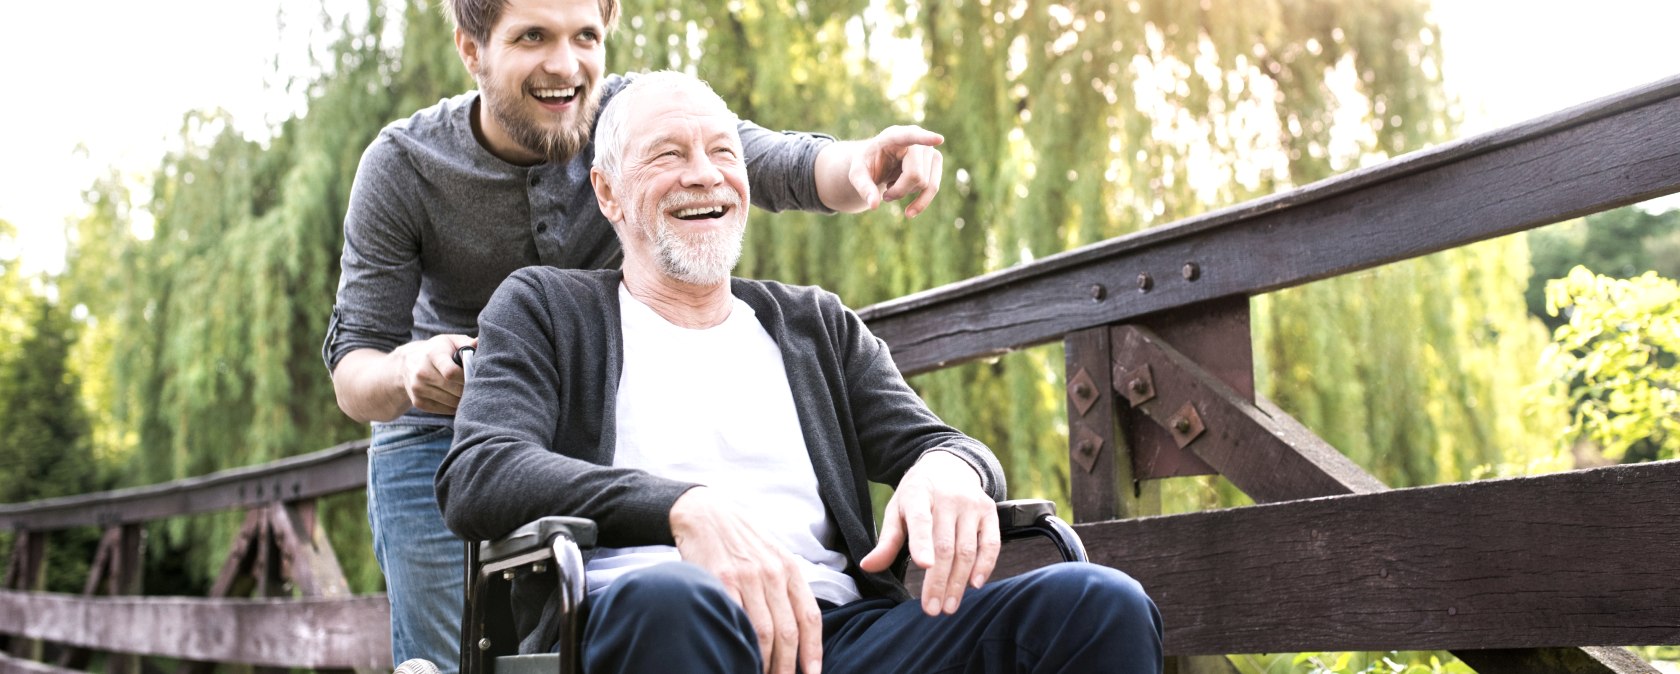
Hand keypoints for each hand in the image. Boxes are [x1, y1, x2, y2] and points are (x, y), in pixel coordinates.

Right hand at [393, 334, 475, 414]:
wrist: (407, 363)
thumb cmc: (437, 350)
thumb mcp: (450, 341)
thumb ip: (466, 343)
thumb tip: (479, 343)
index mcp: (432, 355)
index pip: (451, 372)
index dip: (467, 376)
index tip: (474, 374)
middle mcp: (422, 372)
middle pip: (453, 389)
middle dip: (468, 389)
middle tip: (477, 385)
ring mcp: (418, 389)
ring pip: (451, 402)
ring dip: (463, 399)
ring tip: (468, 391)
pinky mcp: (418, 402)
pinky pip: (445, 410)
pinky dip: (455, 406)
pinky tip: (457, 397)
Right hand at [670, 488, 823, 673]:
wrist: (705, 513)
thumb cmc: (740, 539)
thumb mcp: (772, 554)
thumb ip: (786, 586)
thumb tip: (798, 626)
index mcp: (789, 568)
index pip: (809, 617)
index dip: (814, 651)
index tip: (813, 673)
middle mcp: (772, 573)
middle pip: (787, 632)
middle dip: (788, 666)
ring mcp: (746, 577)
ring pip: (763, 632)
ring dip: (765, 663)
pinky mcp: (720, 580)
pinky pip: (735, 620)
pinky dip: (740, 645)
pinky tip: (740, 657)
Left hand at [845, 125, 944, 217]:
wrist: (879, 163)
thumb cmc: (868, 164)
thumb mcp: (857, 174)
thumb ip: (863, 187)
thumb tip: (873, 204)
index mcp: (893, 136)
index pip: (910, 135)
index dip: (924, 138)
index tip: (938, 139)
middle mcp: (916, 139)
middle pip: (915, 174)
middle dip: (899, 191)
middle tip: (885, 195)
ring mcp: (929, 149)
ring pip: (925, 183)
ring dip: (907, 194)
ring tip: (892, 189)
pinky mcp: (935, 162)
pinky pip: (933, 188)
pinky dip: (921, 202)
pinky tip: (909, 210)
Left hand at [858, 451, 998, 615]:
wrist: (949, 465)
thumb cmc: (918, 494)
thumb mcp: (897, 509)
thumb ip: (887, 540)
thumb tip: (868, 566)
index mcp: (919, 494)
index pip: (921, 521)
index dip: (922, 543)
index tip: (924, 566)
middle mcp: (948, 498)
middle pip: (945, 545)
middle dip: (938, 581)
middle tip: (932, 609)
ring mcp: (972, 505)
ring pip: (967, 549)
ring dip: (958, 582)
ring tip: (949, 606)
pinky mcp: (989, 512)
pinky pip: (991, 543)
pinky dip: (985, 566)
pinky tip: (974, 585)